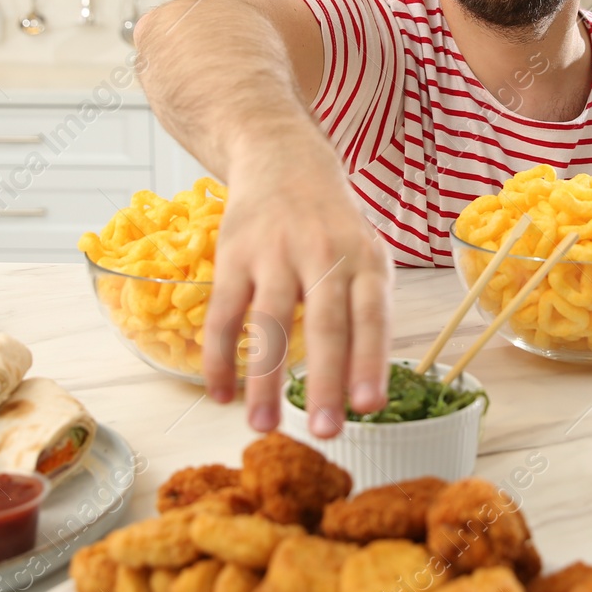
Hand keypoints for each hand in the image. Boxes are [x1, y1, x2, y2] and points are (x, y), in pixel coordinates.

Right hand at [201, 142, 390, 438]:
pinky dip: (219, 355)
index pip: (372, 315)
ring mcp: (276, 253)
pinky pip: (224, 312)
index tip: (370, 407)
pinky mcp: (235, 255)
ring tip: (262, 427)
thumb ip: (365, 310)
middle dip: (327, 381)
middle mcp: (324, 254)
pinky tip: (220, 394)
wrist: (283, 159)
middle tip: (326, 432)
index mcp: (364, 260)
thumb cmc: (332, 226)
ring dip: (265, 379)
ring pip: (270, 323)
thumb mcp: (364, 254)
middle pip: (327, 323)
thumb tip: (365, 388)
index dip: (371, 360)